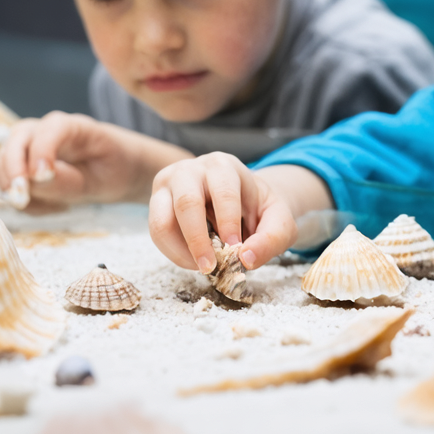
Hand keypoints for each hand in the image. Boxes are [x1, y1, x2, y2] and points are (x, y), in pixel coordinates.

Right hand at [0, 112, 191, 212]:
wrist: (115, 170)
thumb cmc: (113, 169)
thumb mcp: (102, 179)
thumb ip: (70, 181)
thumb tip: (33, 181)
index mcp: (72, 126)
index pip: (50, 130)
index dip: (41, 151)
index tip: (41, 177)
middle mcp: (45, 130)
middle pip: (16, 140)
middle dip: (13, 170)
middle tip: (21, 200)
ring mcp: (29, 146)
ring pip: (4, 162)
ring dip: (17, 190)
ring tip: (57, 207)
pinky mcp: (21, 164)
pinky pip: (9, 184)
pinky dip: (25, 202)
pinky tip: (54, 207)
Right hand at [148, 154, 302, 274]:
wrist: (239, 200)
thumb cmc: (258, 209)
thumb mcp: (278, 220)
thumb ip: (272, 238)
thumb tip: (246, 258)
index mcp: (224, 166)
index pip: (223, 192)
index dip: (228, 222)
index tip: (234, 248)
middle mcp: (192, 169)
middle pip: (186, 203)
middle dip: (197, 240)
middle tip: (210, 267)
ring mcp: (169, 183)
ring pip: (161, 219)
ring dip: (180, 250)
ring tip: (202, 266)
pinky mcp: (157, 201)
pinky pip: (156, 232)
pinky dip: (172, 252)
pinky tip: (192, 259)